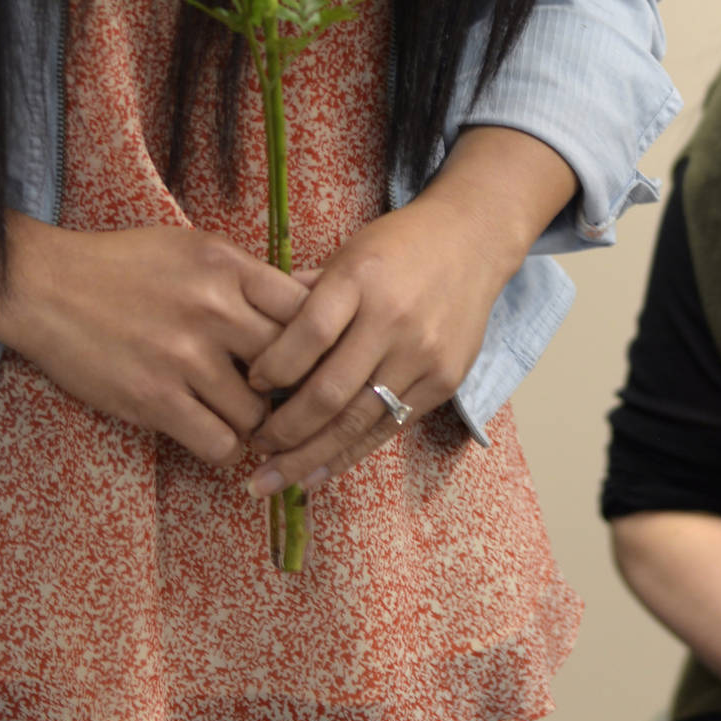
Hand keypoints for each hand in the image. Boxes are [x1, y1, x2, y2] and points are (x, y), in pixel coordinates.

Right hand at [0, 218, 307, 465]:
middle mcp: (215, 309)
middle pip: (293, 367)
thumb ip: (251, 276)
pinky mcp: (155, 399)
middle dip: (292, 391)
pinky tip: (212, 433)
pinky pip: (219, 443)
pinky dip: (224, 447)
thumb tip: (315, 297)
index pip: (308, 311)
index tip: (310, 359)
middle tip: (282, 400)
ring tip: (240, 417)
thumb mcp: (195, 250)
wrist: (44, 286)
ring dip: (254, 423)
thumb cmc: (124, 265)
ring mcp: (185, 357)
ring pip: (258, 414)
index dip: (317, 343)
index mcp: (229, 266)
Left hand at [243, 129, 576, 496]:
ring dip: (308, 456)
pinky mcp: (444, 382)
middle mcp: (394, 321)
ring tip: (272, 479)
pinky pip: (387, 428)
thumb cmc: (396, 248)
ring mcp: (423, 356)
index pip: (309, 335)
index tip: (248, 385)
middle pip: (329, 391)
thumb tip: (249, 338)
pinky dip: (347, 456)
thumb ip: (301, 295)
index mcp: (361, 280)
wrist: (473, 242)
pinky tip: (315, 475)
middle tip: (251, 447)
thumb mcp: (345, 255)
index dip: (272, 367)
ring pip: (357, 421)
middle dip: (283, 429)